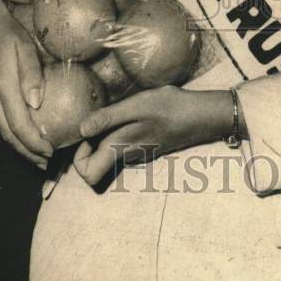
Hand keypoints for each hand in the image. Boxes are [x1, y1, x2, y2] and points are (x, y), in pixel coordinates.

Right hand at [0, 0, 53, 166]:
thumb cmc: (6, 28)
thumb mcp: (24, 45)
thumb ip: (32, 74)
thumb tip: (37, 104)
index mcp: (2, 82)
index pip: (19, 124)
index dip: (33, 143)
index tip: (49, 153)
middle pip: (7, 132)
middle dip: (26, 151)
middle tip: (43, 163)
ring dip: (16, 140)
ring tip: (34, 151)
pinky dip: (6, 121)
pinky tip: (18, 126)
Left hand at [74, 86, 239, 186]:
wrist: (202, 114)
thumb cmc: (170, 107)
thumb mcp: (136, 106)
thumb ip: (107, 118)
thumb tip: (80, 130)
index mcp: (121, 148)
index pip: (88, 174)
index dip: (78, 156)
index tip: (86, 131)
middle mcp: (127, 156)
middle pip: (95, 167)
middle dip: (87, 147)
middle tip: (95, 121)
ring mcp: (137, 153)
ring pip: (107, 156)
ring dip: (102, 137)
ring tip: (111, 114)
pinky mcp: (145, 146)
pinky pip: (120, 147)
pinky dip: (116, 134)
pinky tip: (125, 114)